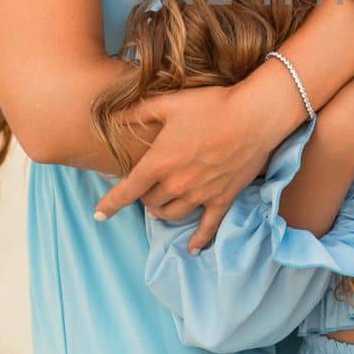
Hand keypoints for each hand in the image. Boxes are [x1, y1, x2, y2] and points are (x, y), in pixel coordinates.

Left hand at [94, 83, 274, 248]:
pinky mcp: (222, 200)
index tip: (99, 213)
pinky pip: (208, 228)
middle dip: (144, 197)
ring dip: (163, 212)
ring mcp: (200, 195)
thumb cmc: (211, 105)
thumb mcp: (170, 104)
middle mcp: (176, 184)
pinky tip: (193, 249)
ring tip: (163, 204)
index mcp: (159, 162)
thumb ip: (139, 112)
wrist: (253, 117)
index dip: (110, 204)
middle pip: (150, 203)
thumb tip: (113, 115)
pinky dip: (199, 240)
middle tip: (148, 186)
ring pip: (171, 216)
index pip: (127, 190)